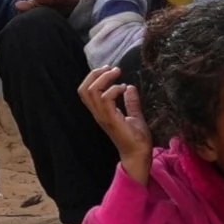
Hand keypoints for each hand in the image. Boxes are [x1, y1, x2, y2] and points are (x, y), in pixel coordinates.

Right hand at [78, 63, 153, 181]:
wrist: (139, 154)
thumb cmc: (136, 139)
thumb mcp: (134, 116)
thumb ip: (131, 102)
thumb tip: (130, 87)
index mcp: (101, 112)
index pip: (85, 91)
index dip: (94, 77)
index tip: (109, 69)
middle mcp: (99, 114)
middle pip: (84, 89)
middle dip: (96, 74)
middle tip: (112, 68)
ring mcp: (104, 117)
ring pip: (92, 92)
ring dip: (105, 78)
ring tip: (118, 74)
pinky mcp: (112, 120)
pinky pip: (105, 99)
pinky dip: (114, 89)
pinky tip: (124, 88)